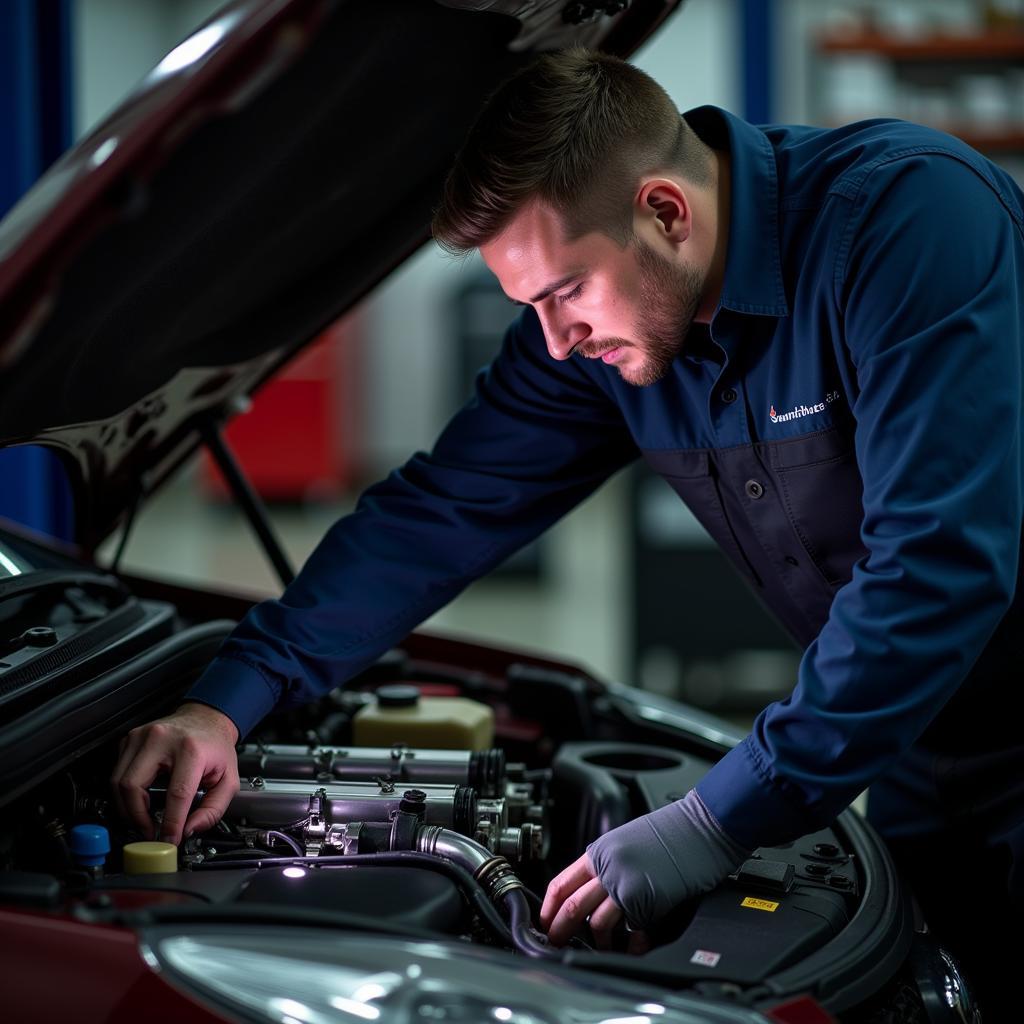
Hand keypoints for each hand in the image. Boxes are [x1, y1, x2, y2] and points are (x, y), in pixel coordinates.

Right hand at [111, 702, 239, 845]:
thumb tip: (189, 830)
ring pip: (117, 782)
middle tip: (148, 832)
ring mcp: (141, 736)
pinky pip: (117, 772)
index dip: (171, 823)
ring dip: (126, 808)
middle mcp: (162, 739)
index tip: (169, 840)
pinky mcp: (129, 739)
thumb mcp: (228, 779)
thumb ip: (213, 809)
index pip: (176, 793)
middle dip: (136, 818)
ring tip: (142, 820)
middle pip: (133, 787)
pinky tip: (138, 800)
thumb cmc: (215, 747)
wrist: (205, 719)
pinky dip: (123, 792)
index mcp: (191, 749)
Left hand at [546, 791, 749, 946]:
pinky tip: (634, 945)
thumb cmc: (671, 832)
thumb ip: (607, 864)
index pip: (561, 882)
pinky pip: (630, 931)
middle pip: (572, 907)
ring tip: (602, 949)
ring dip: (598, 943)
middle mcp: (608, 868)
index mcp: (599, 852)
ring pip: (597, 923)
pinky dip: (630, 943)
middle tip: (557, 943)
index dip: (549, 906)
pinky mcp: (647, 902)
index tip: (545, 921)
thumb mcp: (627, 841)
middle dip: (561, 930)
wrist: (700, 828)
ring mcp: (626, 886)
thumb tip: (593, 891)